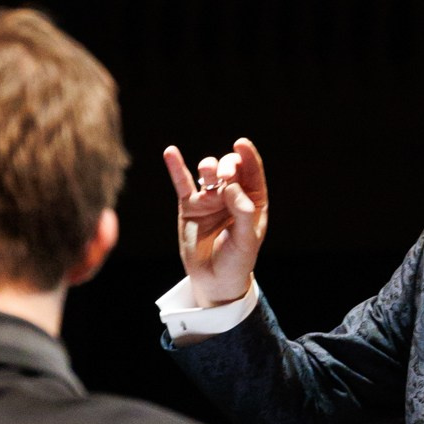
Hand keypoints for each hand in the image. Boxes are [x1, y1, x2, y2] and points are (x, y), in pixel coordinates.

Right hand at [162, 137, 267, 307]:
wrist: (214, 280)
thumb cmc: (237, 259)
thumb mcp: (245, 238)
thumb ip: (241, 211)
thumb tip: (229, 185)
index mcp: (252, 199)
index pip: (252, 172)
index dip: (247, 156)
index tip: (240, 144)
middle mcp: (231, 194)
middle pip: (229, 168)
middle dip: (227, 166)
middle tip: (225, 176)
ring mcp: (209, 198)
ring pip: (208, 172)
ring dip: (208, 166)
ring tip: (209, 171)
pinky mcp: (189, 205)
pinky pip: (182, 183)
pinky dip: (176, 167)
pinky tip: (170, 152)